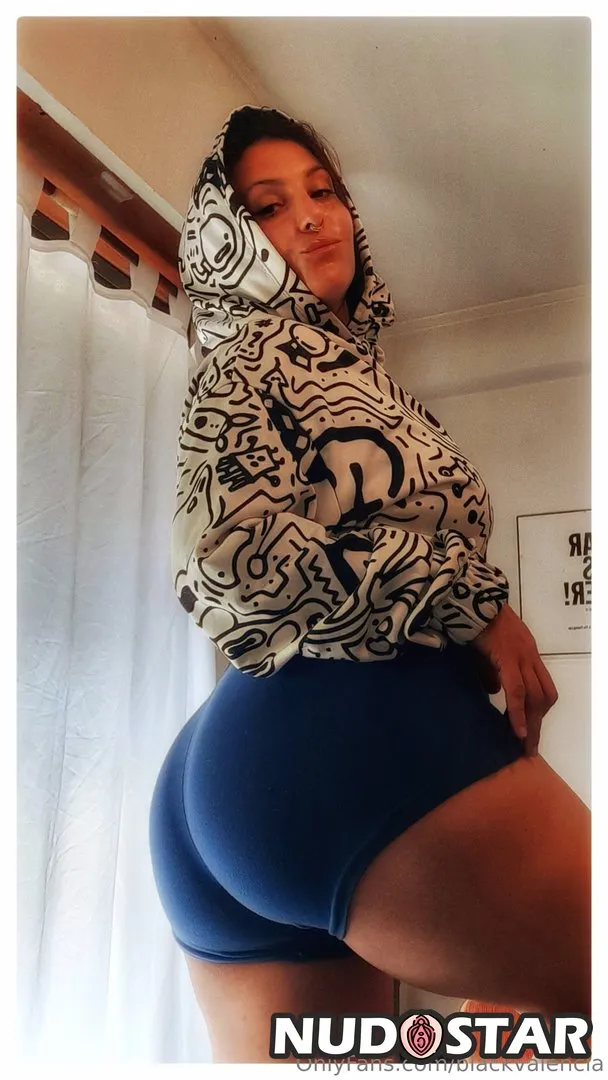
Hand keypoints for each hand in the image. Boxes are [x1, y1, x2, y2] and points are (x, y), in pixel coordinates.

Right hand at [471, 603, 558, 756]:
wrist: (472, 599)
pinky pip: (517, 691)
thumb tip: (494, 692)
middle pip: (544, 697)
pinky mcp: (508, 658)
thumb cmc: (476, 622)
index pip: (543, 687)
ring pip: (536, 697)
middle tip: (529, 747)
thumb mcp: (487, 650)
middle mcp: (530, 656)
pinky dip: (518, 713)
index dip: (538, 710)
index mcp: (527, 653)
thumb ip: (492, 671)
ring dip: (530, 723)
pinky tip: (515, 730)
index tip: (530, 730)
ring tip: (523, 743)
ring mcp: (522, 657)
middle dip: (537, 723)